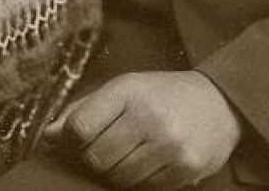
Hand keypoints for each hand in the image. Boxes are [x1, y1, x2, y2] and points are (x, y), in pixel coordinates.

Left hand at [43, 71, 241, 188]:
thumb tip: (49, 135)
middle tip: (106, 150)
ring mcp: (168, 144)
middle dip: (94, 159)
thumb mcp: (125, 88)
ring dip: (118, 172)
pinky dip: (142, 180)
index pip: (80, 127)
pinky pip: (146, 188)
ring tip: (130, 154)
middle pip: (96, 158)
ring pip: (119, 179)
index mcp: (128, 90)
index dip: (71, 141)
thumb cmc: (163, 94)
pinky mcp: (185, 168)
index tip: (77, 141)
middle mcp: (148, 116)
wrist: (219, 102)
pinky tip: (151, 161)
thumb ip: (86, 109)